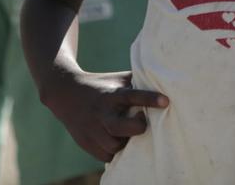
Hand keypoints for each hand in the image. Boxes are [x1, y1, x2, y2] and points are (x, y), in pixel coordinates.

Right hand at [41, 69, 168, 161]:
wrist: (65, 94)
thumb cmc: (103, 86)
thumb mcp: (118, 79)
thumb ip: (139, 82)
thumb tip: (168, 82)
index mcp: (112, 95)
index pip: (132, 96)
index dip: (150, 99)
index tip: (166, 101)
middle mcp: (101, 112)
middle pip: (120, 127)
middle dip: (136, 128)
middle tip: (142, 122)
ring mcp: (92, 129)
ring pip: (114, 146)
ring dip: (126, 143)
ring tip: (129, 133)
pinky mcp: (86, 142)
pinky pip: (106, 155)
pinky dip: (115, 152)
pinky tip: (119, 141)